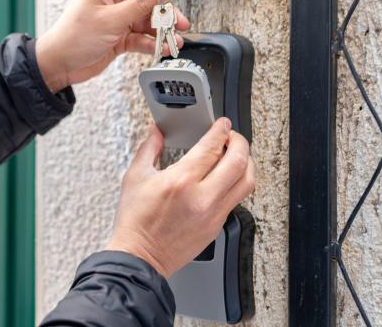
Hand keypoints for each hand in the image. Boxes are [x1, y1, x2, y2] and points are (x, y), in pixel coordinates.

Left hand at [35, 0, 190, 91]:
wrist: (59, 65)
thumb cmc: (72, 37)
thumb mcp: (110, 19)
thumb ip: (139, 5)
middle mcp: (113, 0)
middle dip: (165, 10)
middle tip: (178, 20)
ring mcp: (117, 19)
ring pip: (147, 21)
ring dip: (162, 30)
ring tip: (175, 39)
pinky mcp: (119, 38)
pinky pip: (141, 37)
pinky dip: (153, 43)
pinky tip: (163, 47)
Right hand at [105, 118, 255, 277]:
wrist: (140, 256)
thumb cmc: (136, 221)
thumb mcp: (135, 177)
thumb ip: (149, 148)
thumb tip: (157, 132)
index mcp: (180, 181)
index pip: (212, 147)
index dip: (221, 130)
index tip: (221, 124)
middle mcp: (202, 197)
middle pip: (239, 161)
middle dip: (239, 141)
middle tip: (231, 136)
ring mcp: (213, 213)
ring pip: (246, 181)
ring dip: (245, 163)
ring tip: (235, 156)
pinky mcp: (217, 226)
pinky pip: (236, 199)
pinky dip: (236, 183)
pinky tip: (225, 178)